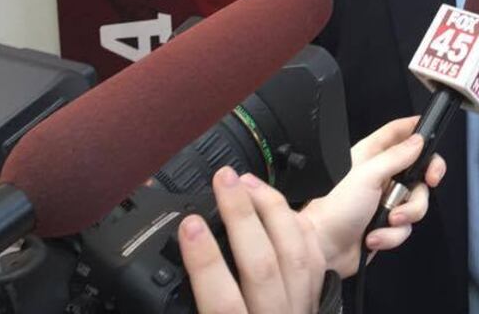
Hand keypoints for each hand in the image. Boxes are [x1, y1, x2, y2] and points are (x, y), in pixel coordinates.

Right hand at [180, 167, 326, 313]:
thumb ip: (195, 306)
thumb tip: (162, 284)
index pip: (222, 302)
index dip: (205, 262)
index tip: (189, 224)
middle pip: (262, 267)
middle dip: (242, 217)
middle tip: (223, 178)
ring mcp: (299, 310)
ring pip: (294, 256)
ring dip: (272, 211)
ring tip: (248, 181)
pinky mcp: (317, 303)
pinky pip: (314, 260)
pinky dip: (297, 228)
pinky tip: (280, 207)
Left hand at [300, 115, 446, 275]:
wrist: (323, 248)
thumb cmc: (334, 209)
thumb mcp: (368, 176)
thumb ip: (396, 157)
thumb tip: (418, 141)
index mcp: (372, 155)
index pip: (400, 132)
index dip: (418, 131)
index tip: (432, 139)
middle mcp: (381, 176)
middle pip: (419, 171)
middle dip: (425, 182)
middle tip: (428, 181)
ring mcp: (385, 202)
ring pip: (417, 203)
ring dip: (405, 214)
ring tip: (387, 219)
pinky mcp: (387, 225)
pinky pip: (405, 228)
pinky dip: (391, 234)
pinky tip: (374, 234)